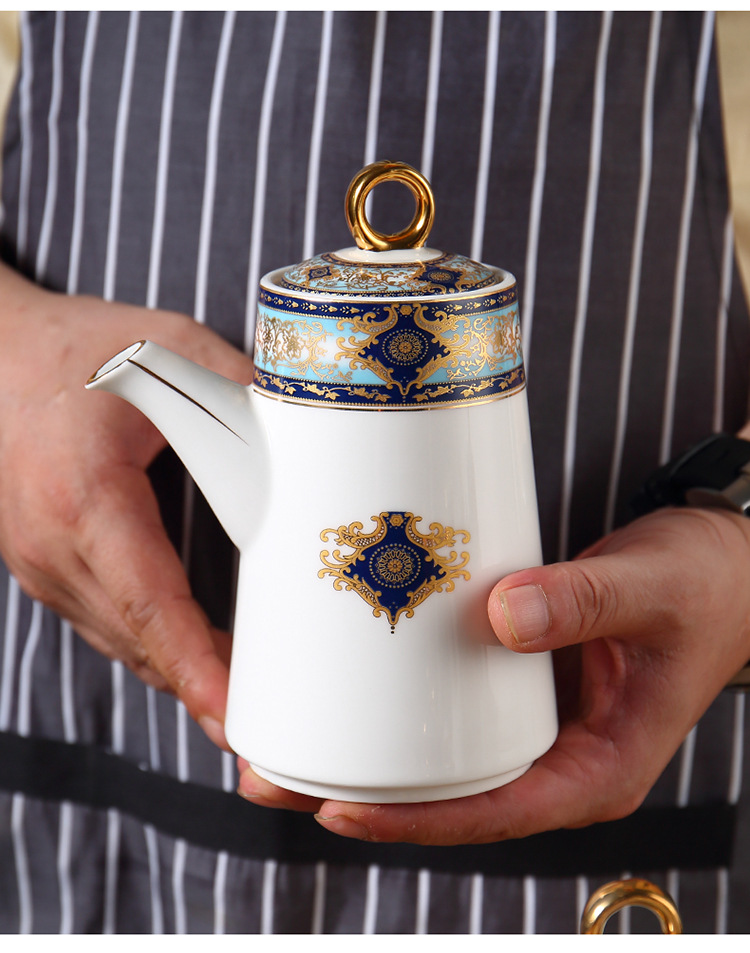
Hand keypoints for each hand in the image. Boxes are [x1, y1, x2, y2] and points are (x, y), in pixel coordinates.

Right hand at [0, 263, 252, 747]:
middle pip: (140, 641)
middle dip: (205, 689)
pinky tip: (206, 655)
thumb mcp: (168, 347)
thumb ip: (242, 386)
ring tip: (254, 701)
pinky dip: (157, 648)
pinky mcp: (46, 568)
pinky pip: (108, 625)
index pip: (149, 602)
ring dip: (184, 674)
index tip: (236, 714)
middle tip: (273, 731)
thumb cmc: (76, 349)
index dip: (196, 665)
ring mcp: (40, 565)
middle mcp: (51, 546)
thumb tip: (314, 429)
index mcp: (83, 498)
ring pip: (123, 643)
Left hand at [237, 503, 749, 842]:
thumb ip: (587, 600)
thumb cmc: (705, 586)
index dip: (414, 821)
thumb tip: (503, 618)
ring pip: (438, 756)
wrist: (723, 566)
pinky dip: (394, 704)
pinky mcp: (515, 683)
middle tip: (269, 774)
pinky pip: (448, 707)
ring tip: (279, 737)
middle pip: (447, 794)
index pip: (497, 813)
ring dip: (363, 750)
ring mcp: (532, 723)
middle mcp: (557, 757)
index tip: (337, 807)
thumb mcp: (654, 589)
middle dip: (359, 792)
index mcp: (599, 769)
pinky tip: (343, 685)